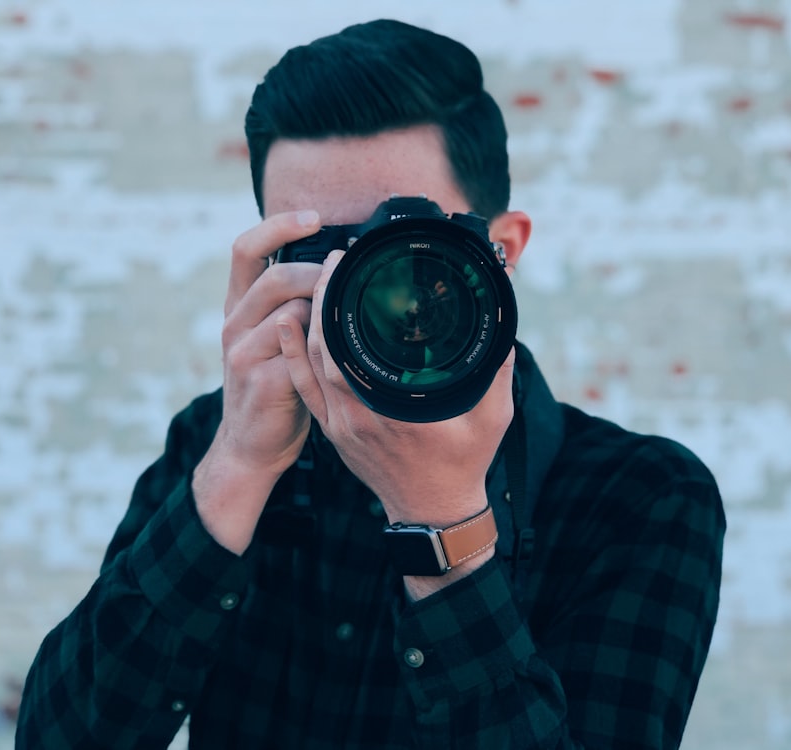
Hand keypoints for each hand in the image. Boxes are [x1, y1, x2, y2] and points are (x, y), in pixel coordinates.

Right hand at [192, 210, 323, 553]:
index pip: (246, 248)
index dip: (279, 225)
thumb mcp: (275, 339)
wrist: (252, 445)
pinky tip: (347, 353)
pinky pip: (301, 352)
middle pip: (278, 277)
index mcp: (238, 306)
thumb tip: (338, 269)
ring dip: (328, 314)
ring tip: (352, 324)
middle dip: (321, 275)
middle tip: (352, 283)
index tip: (316, 217)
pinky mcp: (261, 381)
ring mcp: (243, 352)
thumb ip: (294, 305)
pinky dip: (327, 348)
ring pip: (293, 312)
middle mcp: (235, 323)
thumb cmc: (275, 386)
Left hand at [276, 251, 515, 530]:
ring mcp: (340, 426)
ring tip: (313, 281)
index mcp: (392, 410)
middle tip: (331, 260)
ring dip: (306, 320)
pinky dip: (292, 355)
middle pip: (321, 347)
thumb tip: (502, 319)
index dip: (338, 299)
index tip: (345, 262)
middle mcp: (357, 416)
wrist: (434, 512)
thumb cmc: (464, 463)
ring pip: (308, 364)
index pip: (349, 344)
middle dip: (321, 297)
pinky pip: (303, 388)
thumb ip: (496, 366)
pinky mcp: (333, 432)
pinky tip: (287, 325)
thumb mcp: (492, 414)